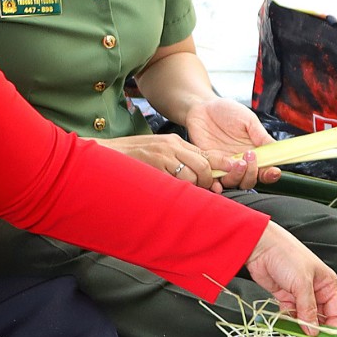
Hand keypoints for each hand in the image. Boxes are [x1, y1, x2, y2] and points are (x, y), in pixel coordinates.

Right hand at [111, 133, 231, 185]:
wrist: (104, 154)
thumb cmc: (130, 158)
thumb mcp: (156, 151)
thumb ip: (175, 159)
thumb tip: (196, 176)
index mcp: (173, 142)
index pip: (204, 152)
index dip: (220, 163)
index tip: (231, 171)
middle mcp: (170, 146)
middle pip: (203, 164)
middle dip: (208, 180)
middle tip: (208, 190)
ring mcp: (162, 156)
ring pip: (191, 175)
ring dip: (193, 188)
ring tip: (185, 194)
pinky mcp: (152, 167)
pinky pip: (174, 183)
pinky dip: (179, 191)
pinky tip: (174, 195)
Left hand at [185, 97, 274, 189]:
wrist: (203, 107)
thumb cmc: (227, 111)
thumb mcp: (248, 120)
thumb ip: (261, 136)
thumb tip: (277, 149)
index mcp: (254, 152)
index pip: (265, 169)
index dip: (270, 174)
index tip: (274, 171)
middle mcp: (240, 162)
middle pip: (250, 180)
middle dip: (253, 173)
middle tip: (250, 156)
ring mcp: (224, 165)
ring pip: (234, 182)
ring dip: (238, 176)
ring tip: (237, 162)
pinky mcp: (209, 165)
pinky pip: (213, 180)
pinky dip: (216, 184)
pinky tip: (218, 181)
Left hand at [245, 222, 336, 335]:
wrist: (261, 247)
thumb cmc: (287, 254)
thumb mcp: (302, 283)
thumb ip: (308, 308)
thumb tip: (313, 330)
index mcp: (328, 284)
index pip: (336, 313)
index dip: (331, 328)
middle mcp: (316, 290)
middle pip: (321, 318)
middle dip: (315, 331)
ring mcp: (300, 294)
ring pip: (305, 318)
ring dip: (301, 328)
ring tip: (295, 336)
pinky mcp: (286, 297)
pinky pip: (291, 315)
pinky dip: (289, 322)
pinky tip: (287, 326)